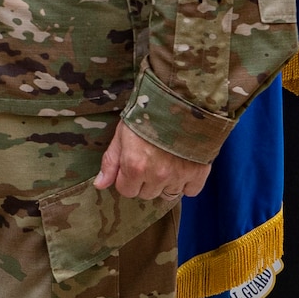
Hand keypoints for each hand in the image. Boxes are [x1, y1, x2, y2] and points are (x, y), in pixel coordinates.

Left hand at [93, 121, 212, 199]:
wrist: (179, 103)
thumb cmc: (146, 115)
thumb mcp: (121, 135)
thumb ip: (111, 162)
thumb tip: (99, 185)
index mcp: (135, 166)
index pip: (126, 191)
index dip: (126, 179)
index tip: (131, 166)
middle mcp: (157, 176)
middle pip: (147, 194)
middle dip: (144, 182)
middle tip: (149, 161)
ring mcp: (179, 177)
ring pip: (168, 195)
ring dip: (165, 184)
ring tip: (165, 163)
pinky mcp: (198, 174)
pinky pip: (191, 192)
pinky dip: (186, 184)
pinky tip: (181, 168)